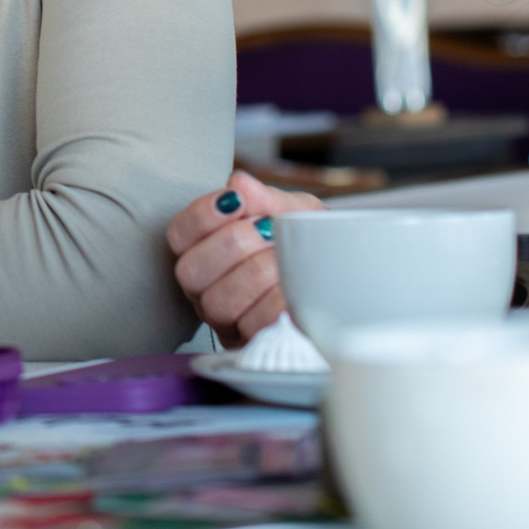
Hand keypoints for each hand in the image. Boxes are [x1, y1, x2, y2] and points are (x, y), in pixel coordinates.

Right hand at [166, 170, 324, 345]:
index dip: (201, 216)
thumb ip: (268, 198)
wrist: (349, 288)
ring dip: (257, 272)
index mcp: (208, 250)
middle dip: (232, 244)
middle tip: (267, 229)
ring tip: (285, 259)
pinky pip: (253, 326)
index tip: (236, 200)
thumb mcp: (297, 214)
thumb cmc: (313, 248)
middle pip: (190, 271)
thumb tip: (238, 182)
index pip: (179, 234)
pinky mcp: (251, 345)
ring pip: (218, 301)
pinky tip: (293, 286)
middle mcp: (207, 288)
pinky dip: (276, 300)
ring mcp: (225, 321)